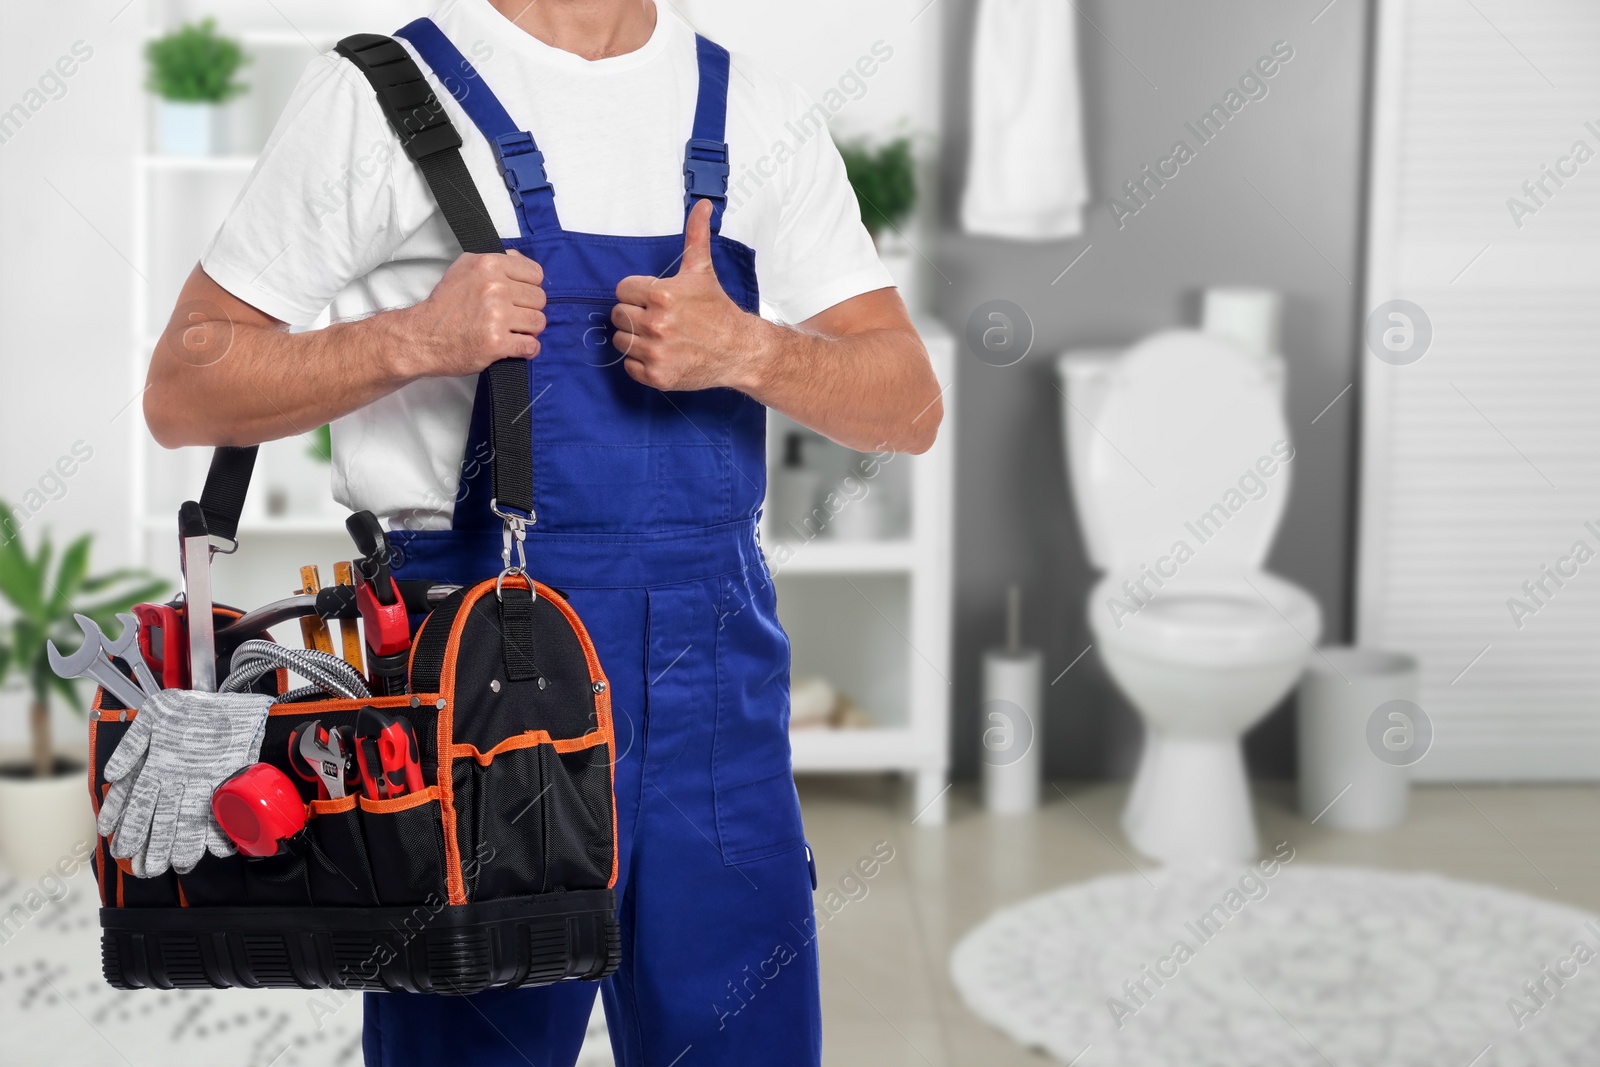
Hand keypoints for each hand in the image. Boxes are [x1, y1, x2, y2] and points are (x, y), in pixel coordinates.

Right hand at [399, 249, 545, 376]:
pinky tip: (515, 346)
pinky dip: (527, 349)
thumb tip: (522, 260)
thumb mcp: (464, 268)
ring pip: (539, 322)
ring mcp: (497, 316)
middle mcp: (494, 288)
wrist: (423, 337)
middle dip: (528, 309)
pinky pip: (532, 345)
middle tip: (511, 316)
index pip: (536, 273)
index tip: (519, 296)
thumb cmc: (445, 306)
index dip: (530, 287)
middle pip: (539, 299)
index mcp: (488, 265)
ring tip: (511, 331)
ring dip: (528, 330)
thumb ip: (496, 261)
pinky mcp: (498, 342)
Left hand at [612, 199, 767, 391]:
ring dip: (635, 340)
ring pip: (621, 341)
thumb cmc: (717, 310)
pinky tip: (661, 355)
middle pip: (618, 316)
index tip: (655, 300)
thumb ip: (695, 235)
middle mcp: (656, 324)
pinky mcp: (657, 376)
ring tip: (659, 337)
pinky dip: (641, 364)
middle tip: (658, 319)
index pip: (622, 291)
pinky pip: (629, 367)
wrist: (738, 349)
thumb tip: (701, 204)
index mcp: (661, 294)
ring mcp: (656, 352)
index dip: (637, 294)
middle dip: (634, 316)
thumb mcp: (702, 270)